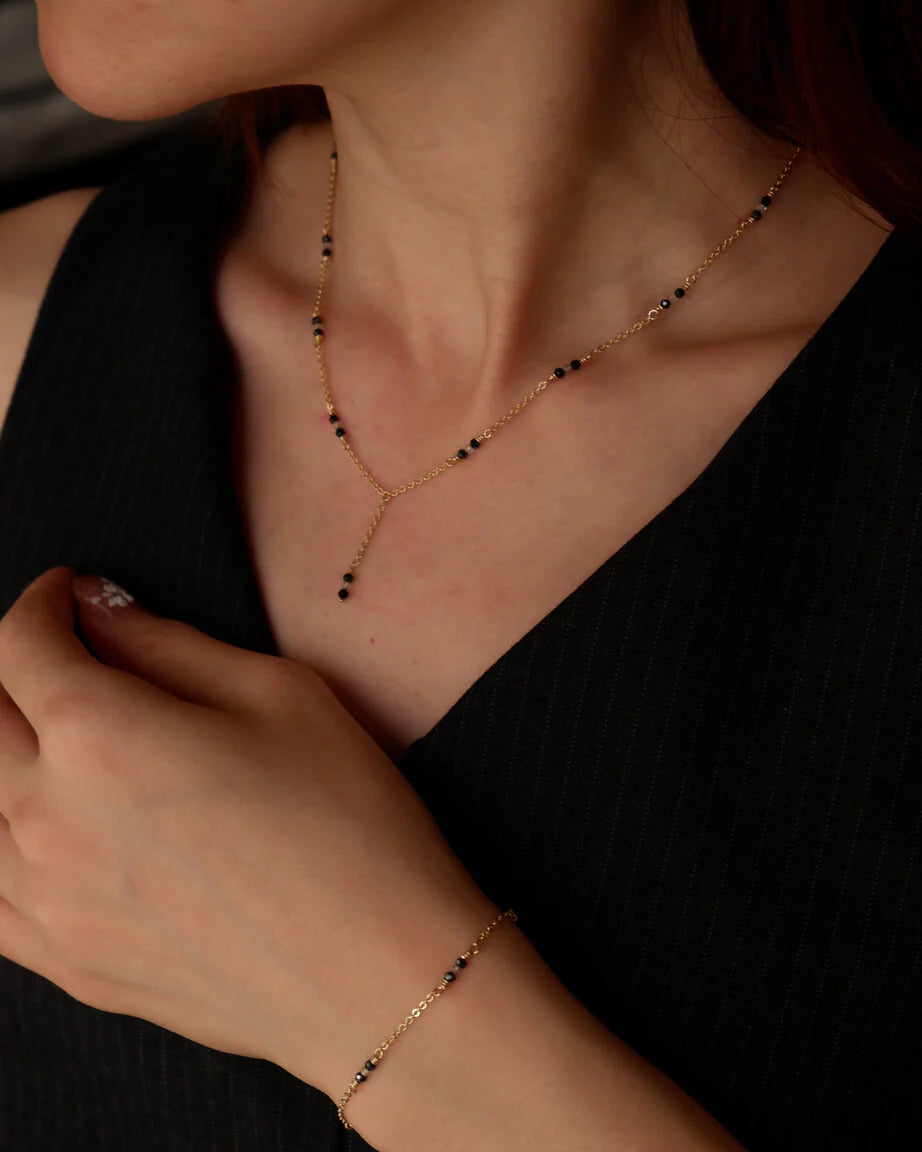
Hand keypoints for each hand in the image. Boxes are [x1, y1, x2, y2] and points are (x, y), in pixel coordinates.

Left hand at [0, 567, 496, 1100]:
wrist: (382, 975)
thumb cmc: (349, 823)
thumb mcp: (279, 696)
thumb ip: (169, 646)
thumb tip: (99, 610)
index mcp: (100, 734)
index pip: (20, 646)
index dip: (41, 603)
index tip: (66, 595)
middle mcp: (49, 817)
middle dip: (14, 671)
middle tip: (62, 655)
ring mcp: (46, 903)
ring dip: (6, 753)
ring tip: (59, 738)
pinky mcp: (66, 963)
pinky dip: (3, 841)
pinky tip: (44, 828)